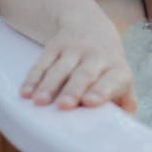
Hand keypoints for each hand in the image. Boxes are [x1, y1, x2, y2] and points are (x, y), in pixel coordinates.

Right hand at [20, 13, 137, 111]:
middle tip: (64, 106)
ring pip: (61, 68)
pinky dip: (32, 78)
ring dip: (49, 85)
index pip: (112, 79)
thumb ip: (125, 102)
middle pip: (85, 74)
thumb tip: (122, 126)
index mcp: (116, 69)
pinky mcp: (55, 47)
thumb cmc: (107, 66)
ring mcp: (75, 50)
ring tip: (40, 102)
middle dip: (73, 90)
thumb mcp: (121, 78)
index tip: (91, 102)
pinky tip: (25, 93)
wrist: (90, 26)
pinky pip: (42, 63)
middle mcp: (97, 57)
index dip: (102, 90)